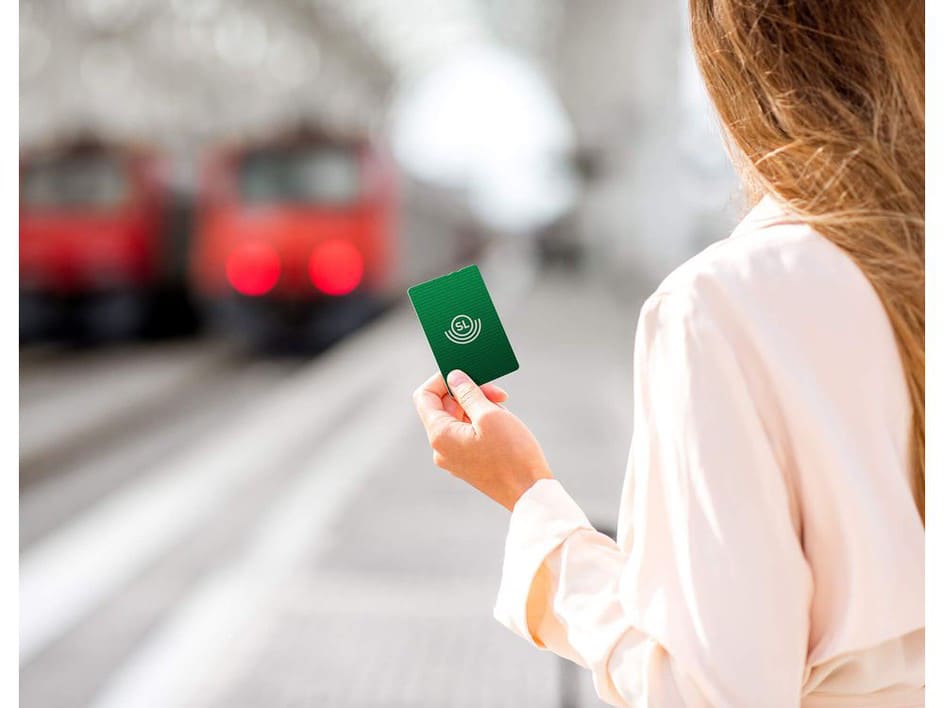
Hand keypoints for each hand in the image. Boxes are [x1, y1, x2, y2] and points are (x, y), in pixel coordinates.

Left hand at [412, 370, 552, 510]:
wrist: (530, 493)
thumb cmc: (512, 455)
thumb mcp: (490, 415)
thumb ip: (468, 392)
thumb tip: (454, 377)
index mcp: (440, 435)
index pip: (425, 397)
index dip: (441, 379)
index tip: (466, 372)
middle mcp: (441, 448)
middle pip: (444, 407)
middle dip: (467, 392)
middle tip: (496, 391)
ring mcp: (454, 458)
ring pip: (458, 419)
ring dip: (478, 406)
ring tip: (503, 407)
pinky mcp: (468, 464)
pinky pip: (467, 434)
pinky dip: (481, 422)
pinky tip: (502, 421)